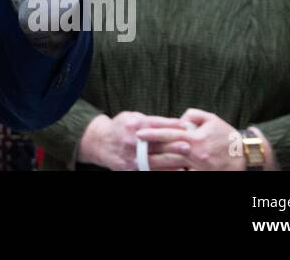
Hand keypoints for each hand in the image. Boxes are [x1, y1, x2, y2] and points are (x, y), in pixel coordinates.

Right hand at [77, 112, 191, 170]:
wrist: (100, 143)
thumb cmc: (120, 127)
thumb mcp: (131, 117)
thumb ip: (149, 121)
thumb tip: (173, 123)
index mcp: (133, 125)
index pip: (155, 124)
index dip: (171, 125)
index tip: (186, 126)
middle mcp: (132, 141)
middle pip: (156, 144)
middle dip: (173, 146)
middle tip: (189, 146)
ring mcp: (131, 156)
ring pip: (155, 161)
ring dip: (171, 162)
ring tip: (186, 163)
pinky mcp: (130, 168)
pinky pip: (149, 171)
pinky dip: (163, 171)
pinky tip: (175, 171)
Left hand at [136, 108, 245, 170]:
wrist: (246, 157)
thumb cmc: (227, 136)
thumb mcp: (211, 119)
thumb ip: (193, 115)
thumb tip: (179, 119)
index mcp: (195, 139)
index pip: (169, 135)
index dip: (152, 134)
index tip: (139, 133)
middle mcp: (195, 155)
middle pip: (167, 151)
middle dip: (152, 148)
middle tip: (137, 145)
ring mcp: (198, 168)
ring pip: (173, 165)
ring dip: (160, 161)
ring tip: (146, 156)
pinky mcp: (201, 175)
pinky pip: (183, 172)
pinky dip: (174, 169)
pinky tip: (163, 166)